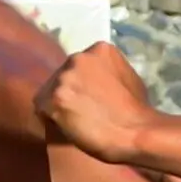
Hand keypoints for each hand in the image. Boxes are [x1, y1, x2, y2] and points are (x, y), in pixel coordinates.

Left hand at [33, 42, 155, 162]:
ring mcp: (66, 77)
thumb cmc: (138, 111)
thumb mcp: (128, 77)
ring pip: (48, 93)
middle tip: (79, 113)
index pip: (76, 66)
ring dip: (57, 108)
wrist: (136, 132)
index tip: (87, 100)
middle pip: (60, 77)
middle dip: (66, 94)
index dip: (78, 86)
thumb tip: (98, 79)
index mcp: (99, 49)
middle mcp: (78, 57)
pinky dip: (50, 120)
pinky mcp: (56, 98)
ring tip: (74, 122)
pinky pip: (42, 110)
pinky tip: (66, 128)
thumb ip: (108, 72)